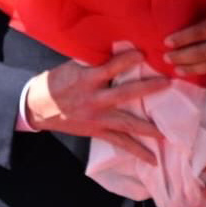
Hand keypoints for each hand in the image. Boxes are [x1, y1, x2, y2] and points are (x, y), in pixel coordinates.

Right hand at [25, 49, 169, 164]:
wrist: (37, 107)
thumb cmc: (57, 82)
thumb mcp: (72, 66)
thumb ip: (94, 61)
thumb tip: (117, 47)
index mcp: (87, 79)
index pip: (111, 67)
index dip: (127, 60)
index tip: (143, 53)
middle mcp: (94, 100)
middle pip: (124, 94)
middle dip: (147, 89)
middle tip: (167, 84)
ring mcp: (97, 118)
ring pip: (127, 123)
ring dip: (148, 128)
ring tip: (166, 132)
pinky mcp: (97, 131)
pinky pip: (120, 143)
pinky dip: (137, 151)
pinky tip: (152, 160)